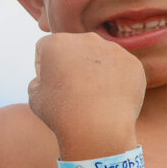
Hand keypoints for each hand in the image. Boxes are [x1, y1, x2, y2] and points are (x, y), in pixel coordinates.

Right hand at [28, 33, 144, 156]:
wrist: (98, 129)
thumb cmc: (62, 114)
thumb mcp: (34, 97)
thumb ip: (38, 79)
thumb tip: (47, 76)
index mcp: (56, 42)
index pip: (45, 50)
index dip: (43, 69)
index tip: (50, 87)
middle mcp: (85, 38)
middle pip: (74, 48)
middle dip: (71, 64)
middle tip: (72, 91)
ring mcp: (112, 49)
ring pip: (98, 56)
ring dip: (94, 71)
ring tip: (92, 97)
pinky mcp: (132, 63)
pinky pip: (119, 68)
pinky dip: (114, 80)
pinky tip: (109, 98)